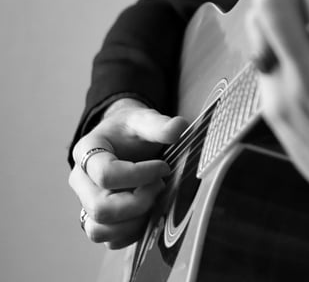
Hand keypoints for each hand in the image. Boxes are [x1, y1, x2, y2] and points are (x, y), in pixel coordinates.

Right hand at [69, 98, 187, 248]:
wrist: (123, 138)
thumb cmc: (130, 130)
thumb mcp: (143, 118)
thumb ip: (159, 124)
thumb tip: (178, 128)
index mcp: (86, 151)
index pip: (106, 174)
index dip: (139, 175)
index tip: (163, 167)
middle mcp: (80, 181)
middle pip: (100, 207)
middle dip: (137, 202)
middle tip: (160, 186)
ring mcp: (86, 202)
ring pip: (99, 229)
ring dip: (134, 221)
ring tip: (154, 200)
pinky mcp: (98, 219)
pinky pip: (109, 240)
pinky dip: (132, 233)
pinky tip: (150, 213)